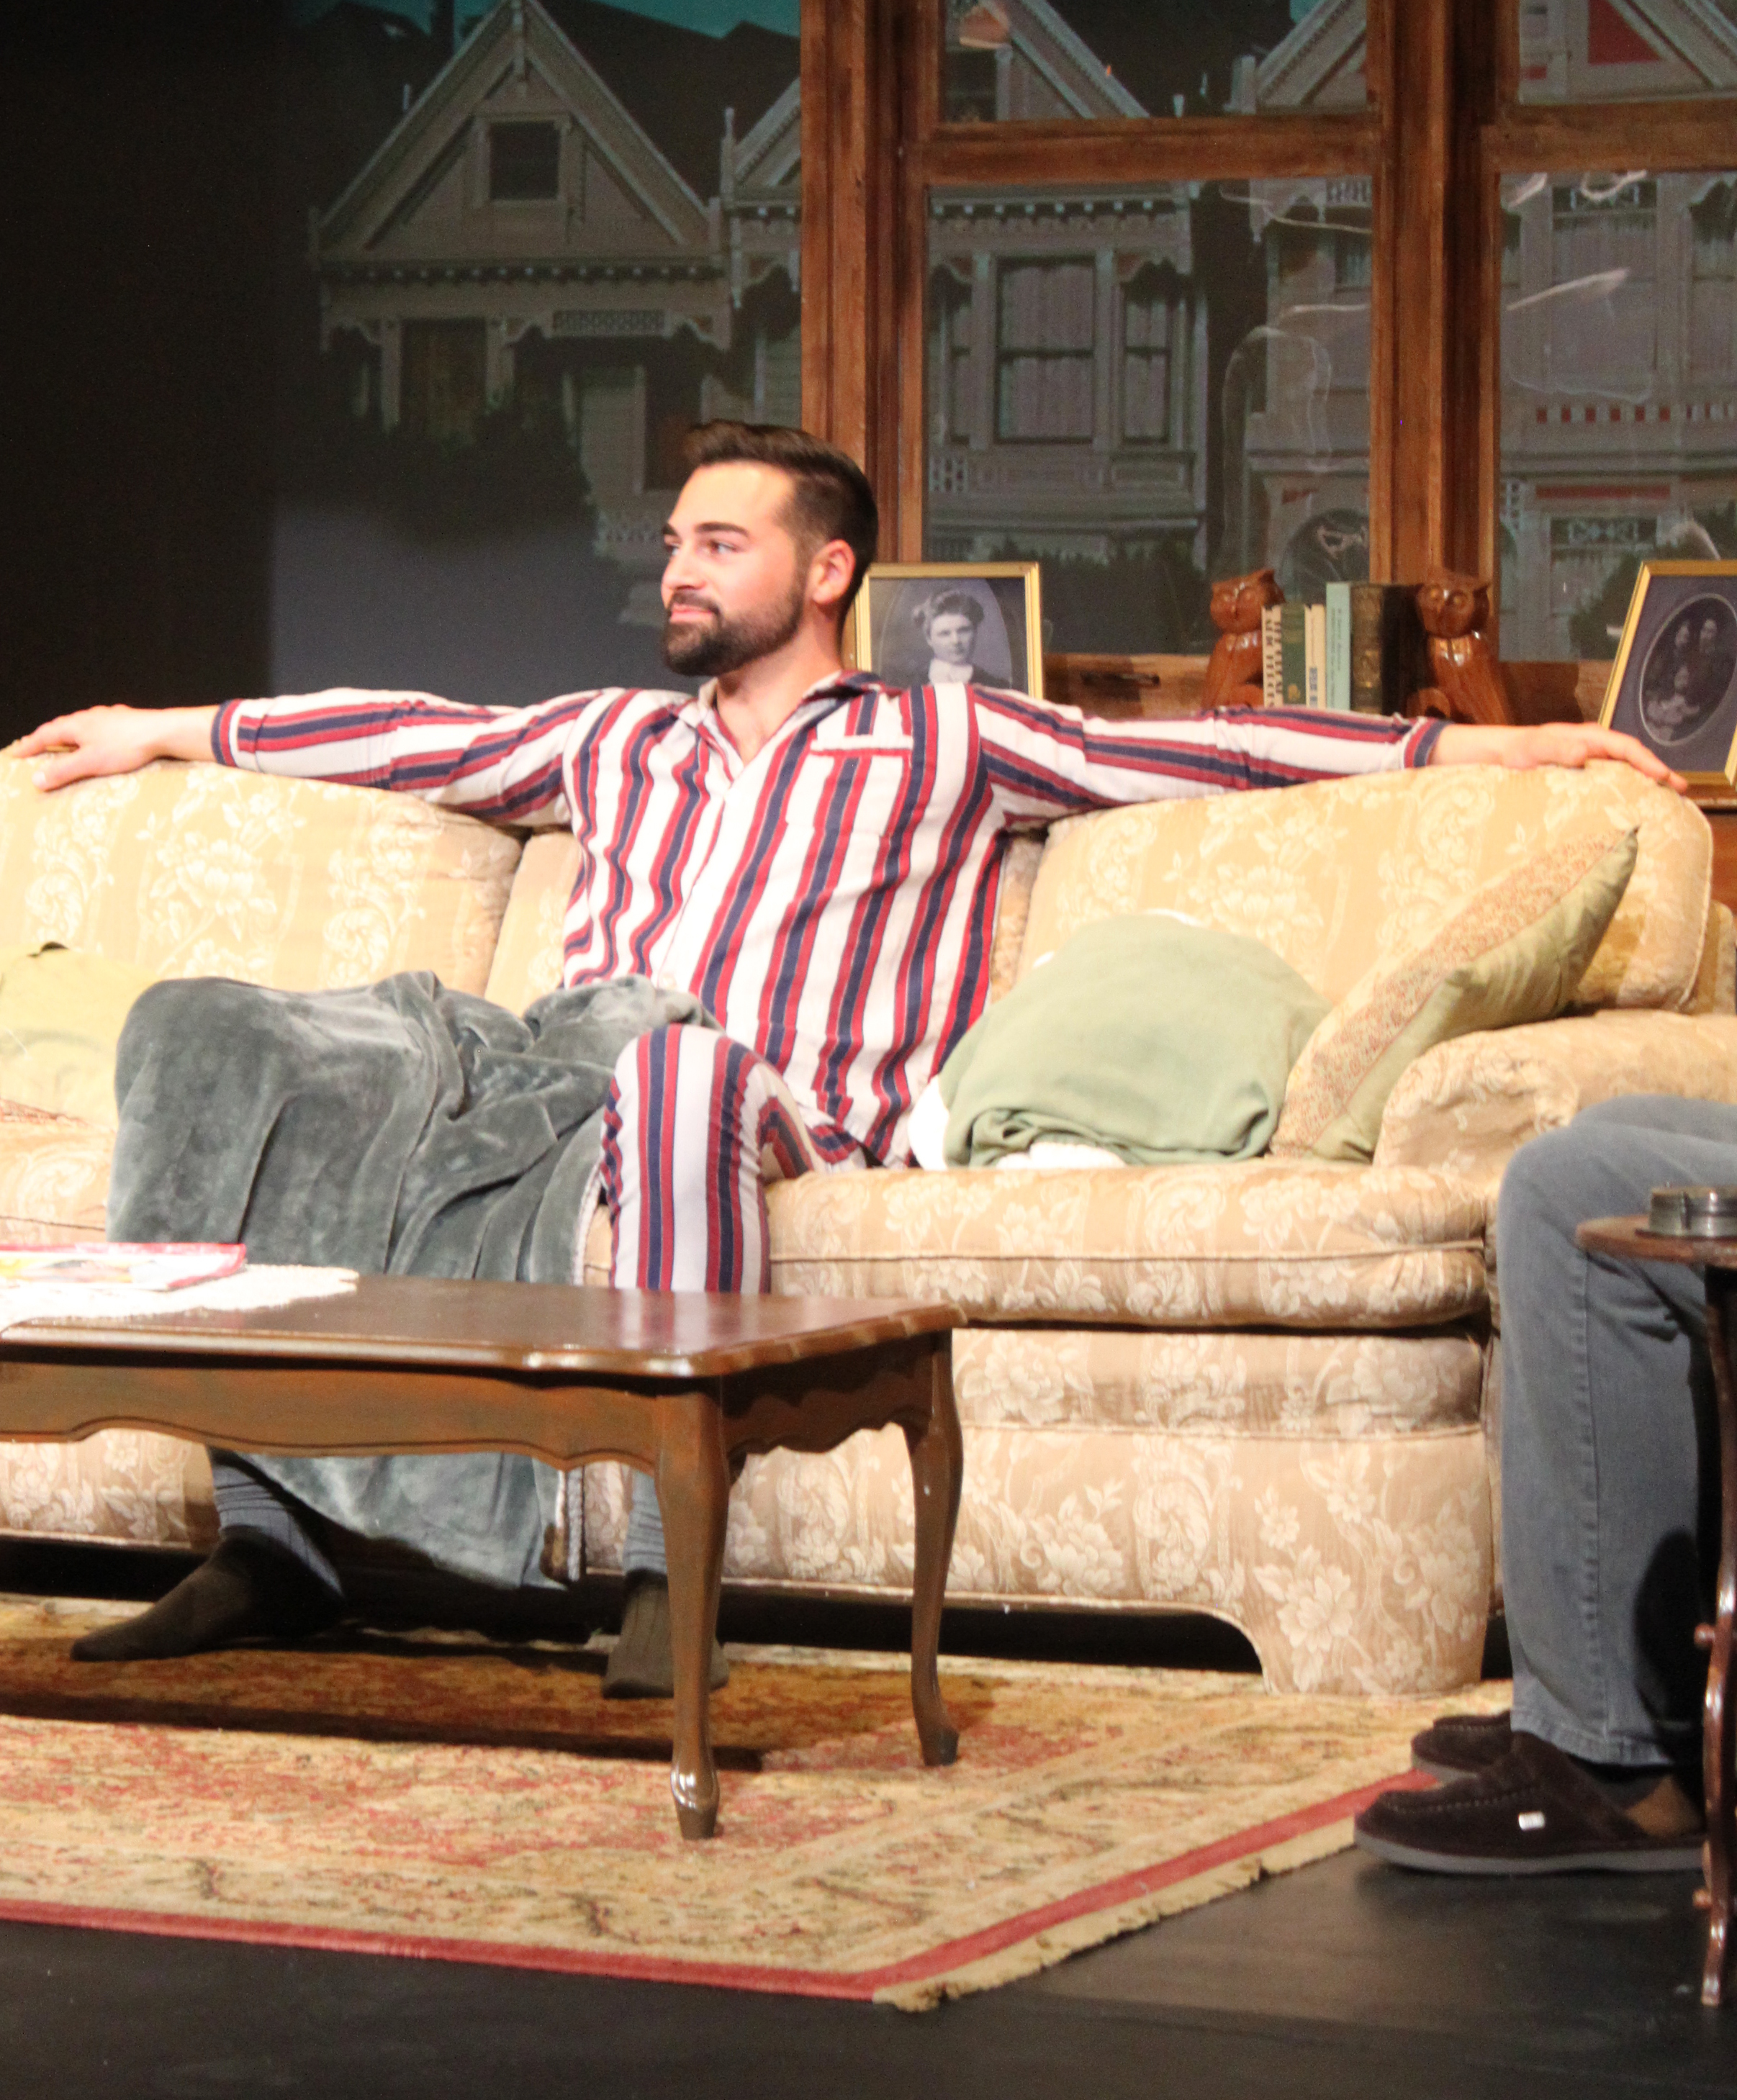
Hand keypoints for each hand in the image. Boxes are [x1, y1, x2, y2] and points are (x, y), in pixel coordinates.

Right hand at [7, 704, 219, 790]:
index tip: (16, 753)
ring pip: (82, 725)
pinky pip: (101, 727)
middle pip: (61, 727)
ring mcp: (108, 717)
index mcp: (76, 725)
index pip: (44, 735)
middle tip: (36, 747)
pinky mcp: (126, 721)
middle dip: (47, 738)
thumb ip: (63, 771)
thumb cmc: (127, 746)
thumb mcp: (90, 763)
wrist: (163, 731)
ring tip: (65, 743)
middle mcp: (89, 717)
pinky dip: (92, 735)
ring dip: (70, 735)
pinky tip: (101, 739)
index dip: (30, 745)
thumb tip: (37, 779)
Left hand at [1430, 719, 1686, 793]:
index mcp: (1584, 738)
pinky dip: (1625, 791)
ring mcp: (1585, 761)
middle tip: (1680, 792)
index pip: (1625, 747)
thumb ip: (1555, 748)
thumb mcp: (1531, 749)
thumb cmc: (1512, 752)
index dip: (1648, 762)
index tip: (1665, 777)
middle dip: (1656, 772)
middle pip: (1631, 758)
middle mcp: (1589, 748)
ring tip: (1665, 802)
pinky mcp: (1578, 776)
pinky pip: (1608, 781)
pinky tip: (1631, 807)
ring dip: (1643, 783)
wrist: (1492, 758)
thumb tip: (1584, 753)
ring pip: (1622, 770)